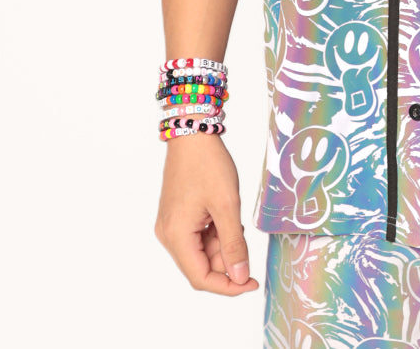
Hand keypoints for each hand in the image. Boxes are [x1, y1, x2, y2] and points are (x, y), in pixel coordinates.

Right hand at [154, 134, 258, 294]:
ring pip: (200, 251)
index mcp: (176, 236)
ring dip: (222, 244)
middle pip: (200, 266)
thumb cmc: (208, 164)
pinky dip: (215, 233)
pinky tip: (226, 216)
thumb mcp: (227, 204)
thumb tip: (240, 276)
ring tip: (235, 219)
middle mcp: (168, 235)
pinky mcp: (176, 216)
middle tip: (245, 238)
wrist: (193, 133)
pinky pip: (197, 237)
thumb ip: (233, 244)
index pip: (200, 278)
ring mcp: (171, 225)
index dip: (228, 285)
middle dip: (226, 260)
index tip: (251, 282)